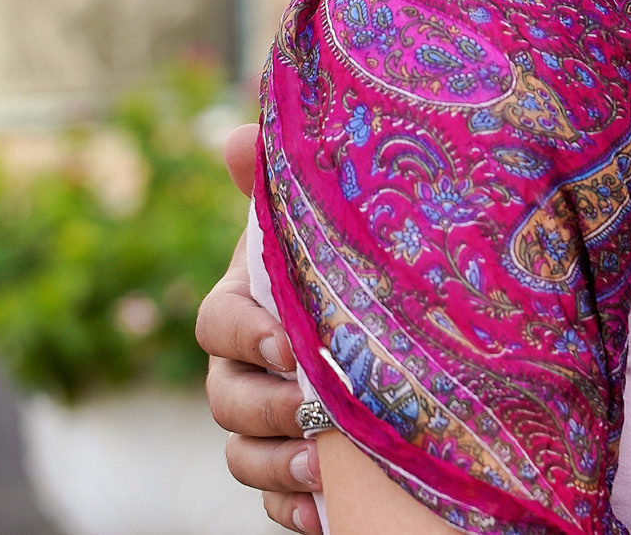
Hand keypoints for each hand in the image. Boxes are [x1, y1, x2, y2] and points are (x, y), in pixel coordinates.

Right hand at [199, 123, 323, 532]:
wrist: (411, 329)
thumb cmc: (360, 265)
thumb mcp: (331, 225)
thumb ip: (283, 183)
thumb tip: (236, 134)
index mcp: (248, 304)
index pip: (218, 323)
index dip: (248, 335)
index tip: (291, 343)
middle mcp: (245, 368)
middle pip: (225, 398)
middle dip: (267, 407)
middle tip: (318, 410)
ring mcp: (265, 423)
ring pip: (243, 454)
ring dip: (279, 464)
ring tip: (327, 468)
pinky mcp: (292, 474)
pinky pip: (274, 504)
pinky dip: (295, 511)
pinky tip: (329, 514)